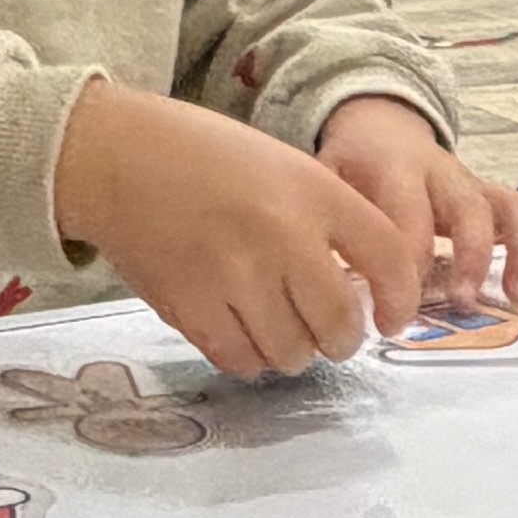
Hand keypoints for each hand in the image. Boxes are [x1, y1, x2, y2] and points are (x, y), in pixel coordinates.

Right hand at [58, 80, 422, 374]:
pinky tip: (242, 333)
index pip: (388, 257)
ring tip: (279, 330)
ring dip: (294, 352)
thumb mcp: (282, 166)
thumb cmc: (202, 158)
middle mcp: (281, 235)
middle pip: (340, 323)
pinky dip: (249, 358)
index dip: (402, 299)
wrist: (116, 157)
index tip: (393, 319)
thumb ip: (325, 219)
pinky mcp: (190, 308)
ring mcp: (234, 276)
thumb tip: (360, 292)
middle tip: (332, 335)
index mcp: (312, 191)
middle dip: (343, 340)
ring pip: (292, 353)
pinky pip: (241, 360)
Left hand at [320, 95, 517, 313]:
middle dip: (473, 257)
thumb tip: (333, 288)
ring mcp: (472, 183)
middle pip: (470, 208)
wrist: (379, 129)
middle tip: (465, 302)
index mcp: (394, 169)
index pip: (408, 220)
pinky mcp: (492, 195)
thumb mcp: (328, 182)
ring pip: (511, 205)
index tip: (392, 320)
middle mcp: (441, 173)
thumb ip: (335, 225)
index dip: (404, 272)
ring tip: (517, 294)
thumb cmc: (352, 168)